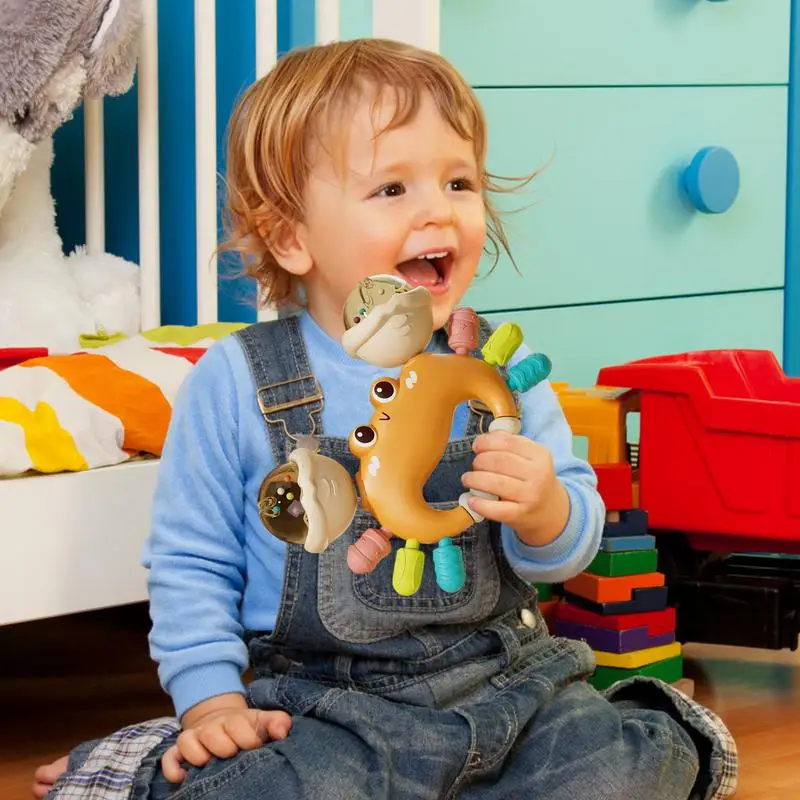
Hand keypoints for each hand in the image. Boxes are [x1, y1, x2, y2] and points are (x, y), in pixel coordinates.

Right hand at [162, 699, 291, 783]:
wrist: (222, 720)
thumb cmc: (247, 727)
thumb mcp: (263, 722)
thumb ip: (277, 723)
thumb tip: (283, 732)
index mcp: (234, 720)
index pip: (237, 724)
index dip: (247, 737)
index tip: (255, 746)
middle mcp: (212, 727)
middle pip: (211, 732)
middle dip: (223, 745)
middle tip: (233, 754)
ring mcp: (194, 738)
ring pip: (187, 742)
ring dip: (198, 754)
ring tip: (209, 763)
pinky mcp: (179, 750)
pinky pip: (169, 757)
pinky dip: (172, 767)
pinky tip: (182, 777)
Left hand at [461, 431, 569, 545]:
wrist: (550, 509)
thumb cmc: (533, 479)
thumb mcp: (531, 457)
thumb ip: (509, 444)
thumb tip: (482, 440)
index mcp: (540, 454)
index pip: (507, 441)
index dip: (486, 442)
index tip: (476, 446)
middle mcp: (538, 474)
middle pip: (499, 461)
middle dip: (479, 461)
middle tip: (474, 465)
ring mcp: (531, 496)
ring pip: (495, 483)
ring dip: (474, 479)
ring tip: (467, 479)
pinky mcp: (521, 514)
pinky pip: (496, 509)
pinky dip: (479, 504)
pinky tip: (471, 500)